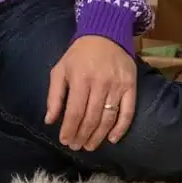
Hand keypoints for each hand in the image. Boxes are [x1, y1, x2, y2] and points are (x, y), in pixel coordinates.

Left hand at [45, 35, 136, 150]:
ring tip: (90, 146)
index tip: (65, 141)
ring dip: (98, 136)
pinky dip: (121, 128)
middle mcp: (100, 84)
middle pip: (91, 118)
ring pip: (108, 118)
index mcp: (80, 79)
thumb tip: (49, 120)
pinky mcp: (131, 87)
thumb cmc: (78, 55)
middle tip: (77, 147)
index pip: (74, 112)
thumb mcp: (60, 70)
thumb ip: (54, 95)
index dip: (69, 129)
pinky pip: (128, 113)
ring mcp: (117, 86)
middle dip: (82, 136)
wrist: (105, 35)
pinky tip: (112, 139)